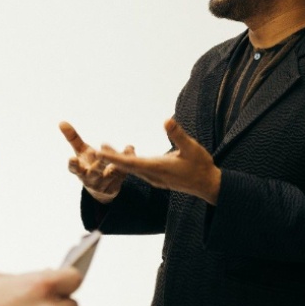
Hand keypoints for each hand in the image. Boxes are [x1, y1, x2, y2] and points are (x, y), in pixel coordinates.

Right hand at [59, 121, 129, 203]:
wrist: (101, 188)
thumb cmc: (88, 164)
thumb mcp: (81, 151)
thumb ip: (73, 138)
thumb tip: (61, 122)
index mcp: (80, 171)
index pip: (74, 169)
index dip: (73, 164)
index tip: (72, 158)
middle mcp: (89, 180)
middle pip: (94, 172)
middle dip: (99, 163)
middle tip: (102, 153)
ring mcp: (102, 186)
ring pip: (112, 173)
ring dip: (118, 161)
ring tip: (126, 149)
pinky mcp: (114, 188)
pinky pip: (122, 175)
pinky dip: (127, 162)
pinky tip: (131, 151)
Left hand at [98, 118, 220, 204]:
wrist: (208, 185)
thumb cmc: (201, 166)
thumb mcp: (191, 147)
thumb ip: (178, 134)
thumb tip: (166, 120)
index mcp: (157, 167)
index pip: (130, 162)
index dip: (113, 157)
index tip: (99, 153)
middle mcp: (152, 175)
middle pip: (126, 167)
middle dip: (111, 158)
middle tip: (96, 147)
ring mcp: (155, 178)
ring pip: (132, 169)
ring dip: (118, 160)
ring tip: (106, 149)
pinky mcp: (158, 178)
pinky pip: (138, 171)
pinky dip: (128, 163)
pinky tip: (127, 157)